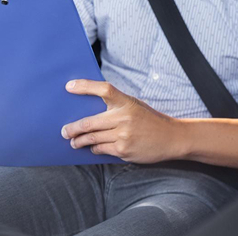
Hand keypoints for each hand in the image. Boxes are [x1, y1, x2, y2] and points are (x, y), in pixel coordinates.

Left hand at [61, 80, 182, 162]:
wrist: (173, 138)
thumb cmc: (151, 121)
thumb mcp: (136, 107)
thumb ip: (117, 108)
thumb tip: (88, 112)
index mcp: (128, 102)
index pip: (104, 90)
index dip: (85, 86)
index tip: (69, 87)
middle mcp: (124, 117)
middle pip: (89, 122)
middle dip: (72, 129)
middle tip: (64, 131)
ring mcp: (124, 135)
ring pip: (92, 138)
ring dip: (79, 141)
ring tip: (74, 142)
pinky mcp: (124, 150)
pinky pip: (101, 149)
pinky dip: (94, 149)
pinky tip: (92, 148)